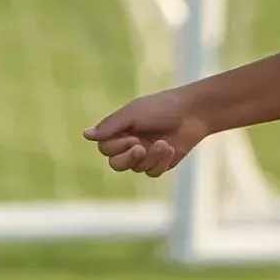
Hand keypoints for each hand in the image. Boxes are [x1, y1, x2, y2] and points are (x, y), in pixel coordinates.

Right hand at [84, 89, 208, 177]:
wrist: (193, 113)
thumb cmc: (162, 108)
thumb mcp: (134, 113)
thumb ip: (111, 126)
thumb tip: (85, 135)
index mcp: (120, 129)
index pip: (105, 149)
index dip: (116, 148)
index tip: (132, 137)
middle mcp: (130, 143)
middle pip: (115, 165)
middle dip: (128, 159)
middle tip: (141, 147)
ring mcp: (145, 154)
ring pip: (136, 169)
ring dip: (150, 157)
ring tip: (164, 144)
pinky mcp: (160, 163)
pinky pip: (152, 172)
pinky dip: (160, 162)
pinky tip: (169, 149)